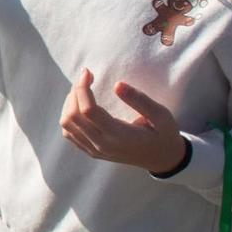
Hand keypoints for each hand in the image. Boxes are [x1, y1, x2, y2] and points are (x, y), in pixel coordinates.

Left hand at [59, 70, 184, 174]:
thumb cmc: (164, 134)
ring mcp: (94, 150)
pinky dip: (69, 116)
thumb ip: (140, 100)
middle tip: (86, 77)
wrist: (163, 159)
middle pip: (72, 116)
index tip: (87, 72)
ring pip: (67, 125)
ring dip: (69, 104)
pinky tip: (79, 104)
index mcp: (119, 136)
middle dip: (74, 92)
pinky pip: (69, 133)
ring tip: (82, 89)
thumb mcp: (161, 115)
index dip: (82, 88)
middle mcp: (102, 145)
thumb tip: (117, 84)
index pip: (88, 111)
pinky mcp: (91, 152)